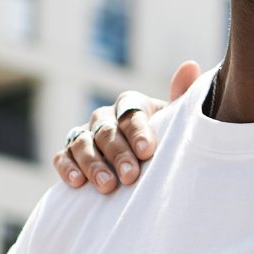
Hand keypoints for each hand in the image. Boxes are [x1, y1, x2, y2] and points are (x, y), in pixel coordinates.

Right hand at [54, 63, 200, 192]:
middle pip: (107, 131)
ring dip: (94, 164)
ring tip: (108, 186)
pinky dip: (68, 168)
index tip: (147, 151)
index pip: (131, 113)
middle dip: (118, 154)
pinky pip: (63, 157)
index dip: (138, 131)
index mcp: (131, 105)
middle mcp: (105, 116)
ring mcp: (85, 134)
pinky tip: (78, 182)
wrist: (142, 165)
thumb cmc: (162, 141)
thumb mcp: (175, 122)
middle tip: (131, 176)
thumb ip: (182, 98)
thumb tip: (190, 66)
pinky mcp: (69, 153)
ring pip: (83, 143)